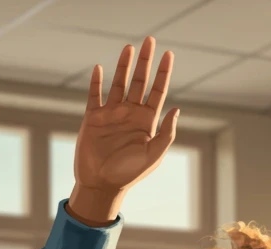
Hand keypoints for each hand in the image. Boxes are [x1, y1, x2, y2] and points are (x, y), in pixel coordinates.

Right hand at [68, 36, 178, 225]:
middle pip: (140, 81)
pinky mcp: (94, 118)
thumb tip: (176, 108)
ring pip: (119, 83)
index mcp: (147, 121)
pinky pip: (95, 95)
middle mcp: (130, 114)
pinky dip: (97, 82)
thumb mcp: (153, 155)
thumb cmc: (129, 174)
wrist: (101, 185)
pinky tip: (100, 68)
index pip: (157, 91)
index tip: (168, 54)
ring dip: (124, 66)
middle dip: (145, 62)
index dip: (163, 73)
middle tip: (150, 40)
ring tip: (129, 48)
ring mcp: (112, 115)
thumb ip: (166, 133)